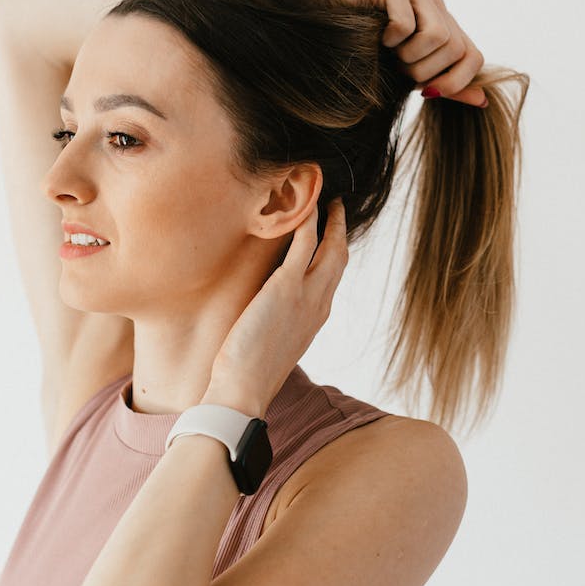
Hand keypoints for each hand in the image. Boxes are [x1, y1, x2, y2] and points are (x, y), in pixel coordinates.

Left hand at [203, 199, 348, 417]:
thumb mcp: (270, 346)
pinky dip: (308, 219)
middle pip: (340, 259)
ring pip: (331, 247)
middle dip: (340, 230)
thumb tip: (261, 316)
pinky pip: (305, 243)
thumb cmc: (247, 376)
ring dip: (330, 218)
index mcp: (315, 319)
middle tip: (336, 205)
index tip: (329, 236)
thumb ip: (274, 325)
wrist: (244, 390)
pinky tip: (305, 202)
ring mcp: (307, 296)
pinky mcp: (286, 288)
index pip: (332, 278)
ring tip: (323, 195)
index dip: (334, 253)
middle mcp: (319, 305)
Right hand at [339, 0, 487, 107]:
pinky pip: (406, 24)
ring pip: (437, 36)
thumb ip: (446, 86)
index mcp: (441, 21)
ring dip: (405, 57)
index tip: (423, 91)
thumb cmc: (364, 60)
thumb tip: (483, 101)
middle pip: (454, 48)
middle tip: (395, 65)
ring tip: (384, 50)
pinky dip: (386, 40)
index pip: (473, 56)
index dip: (454, 83)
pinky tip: (371, 34)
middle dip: (421, 71)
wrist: (322, 44)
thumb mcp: (409, 78)